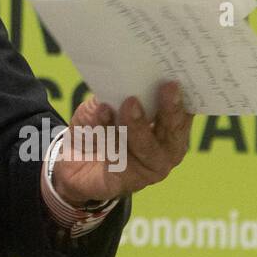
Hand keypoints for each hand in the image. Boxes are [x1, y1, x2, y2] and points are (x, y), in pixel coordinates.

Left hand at [51, 81, 191, 206]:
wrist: (68, 160)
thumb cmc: (96, 126)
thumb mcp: (104, 102)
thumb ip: (115, 92)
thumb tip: (123, 76)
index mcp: (169, 125)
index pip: (185, 109)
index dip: (187, 93)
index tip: (183, 75)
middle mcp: (167, 148)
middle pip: (174, 130)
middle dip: (171, 109)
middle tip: (167, 87)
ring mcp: (150, 167)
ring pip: (149, 147)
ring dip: (139, 124)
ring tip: (130, 103)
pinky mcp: (128, 181)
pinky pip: (120, 158)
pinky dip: (109, 133)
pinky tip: (102, 114)